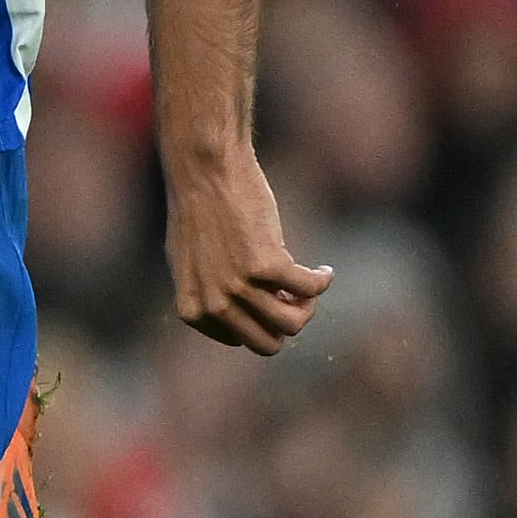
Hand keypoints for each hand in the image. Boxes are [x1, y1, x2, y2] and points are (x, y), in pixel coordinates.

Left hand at [163, 148, 331, 353]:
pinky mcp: (266, 265)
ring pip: (293, 323)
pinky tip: (323, 270)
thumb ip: (212, 293)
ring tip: (307, 283)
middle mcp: (213, 303)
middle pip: (269, 344)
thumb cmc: (199, 212)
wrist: (204, 173)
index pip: (241, 340)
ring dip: (309, 305)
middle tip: (295, 297)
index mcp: (193, 309)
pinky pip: (310, 289)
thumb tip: (249, 314)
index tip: (270, 297)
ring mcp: (238, 287)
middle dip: (288, 323)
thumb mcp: (193, 263)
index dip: (261, 320)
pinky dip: (322, 280)